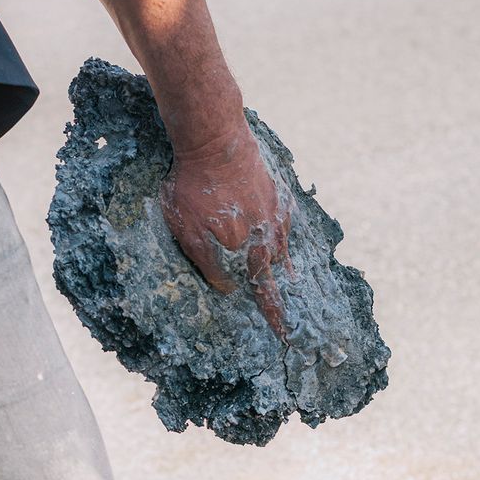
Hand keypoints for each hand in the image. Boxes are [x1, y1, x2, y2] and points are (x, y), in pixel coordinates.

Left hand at [160, 123, 292, 337]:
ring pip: (283, 250)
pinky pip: (284, 223)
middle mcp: (270, 239)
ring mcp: (277, 215)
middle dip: (282, 299)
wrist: (215, 141)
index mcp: (250, 254)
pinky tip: (278, 238)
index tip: (287, 338)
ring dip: (284, 268)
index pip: (265, 296)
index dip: (275, 318)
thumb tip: (230, 289)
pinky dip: (282, 235)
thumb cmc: (194, 189)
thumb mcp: (189, 234)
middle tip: (290, 319)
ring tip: (288, 285)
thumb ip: (210, 267)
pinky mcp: (277, 194)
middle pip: (277, 276)